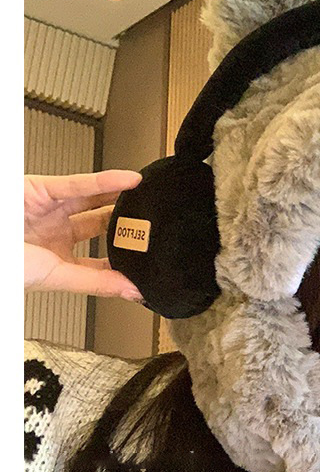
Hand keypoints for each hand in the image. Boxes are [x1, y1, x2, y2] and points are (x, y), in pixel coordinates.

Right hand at [24, 170, 143, 299]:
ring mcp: (50, 209)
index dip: (121, 260)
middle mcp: (55, 233)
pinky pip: (79, 182)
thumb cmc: (6, 264)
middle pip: (99, 225)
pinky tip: (130, 181)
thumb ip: (97, 282)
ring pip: (93, 201)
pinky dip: (106, 181)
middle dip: (125, 226)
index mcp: (56, 259)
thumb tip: (134, 291)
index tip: (148, 262)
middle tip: (153, 226)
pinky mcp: (43, 188)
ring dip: (121, 199)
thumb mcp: (57, 276)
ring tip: (149, 200)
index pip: (98, 261)